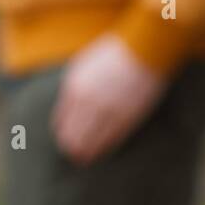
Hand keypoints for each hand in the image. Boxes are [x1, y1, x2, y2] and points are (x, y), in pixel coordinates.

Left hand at [51, 34, 166, 165]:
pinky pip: (109, 141)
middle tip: (74, 151)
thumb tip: (66, 110)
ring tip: (85, 157)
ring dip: (85, 152)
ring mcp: (107, 110)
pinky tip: (101, 151)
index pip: (60, 122)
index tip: (65, 137)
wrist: (143, 47)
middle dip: (71, 146)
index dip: (62, 133)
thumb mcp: (83, 65)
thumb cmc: (113, 52)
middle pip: (71, 136)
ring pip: (88, 143)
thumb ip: (72, 88)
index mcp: (73, 87)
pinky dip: (103, 148)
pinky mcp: (126, 117)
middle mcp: (87, 101)